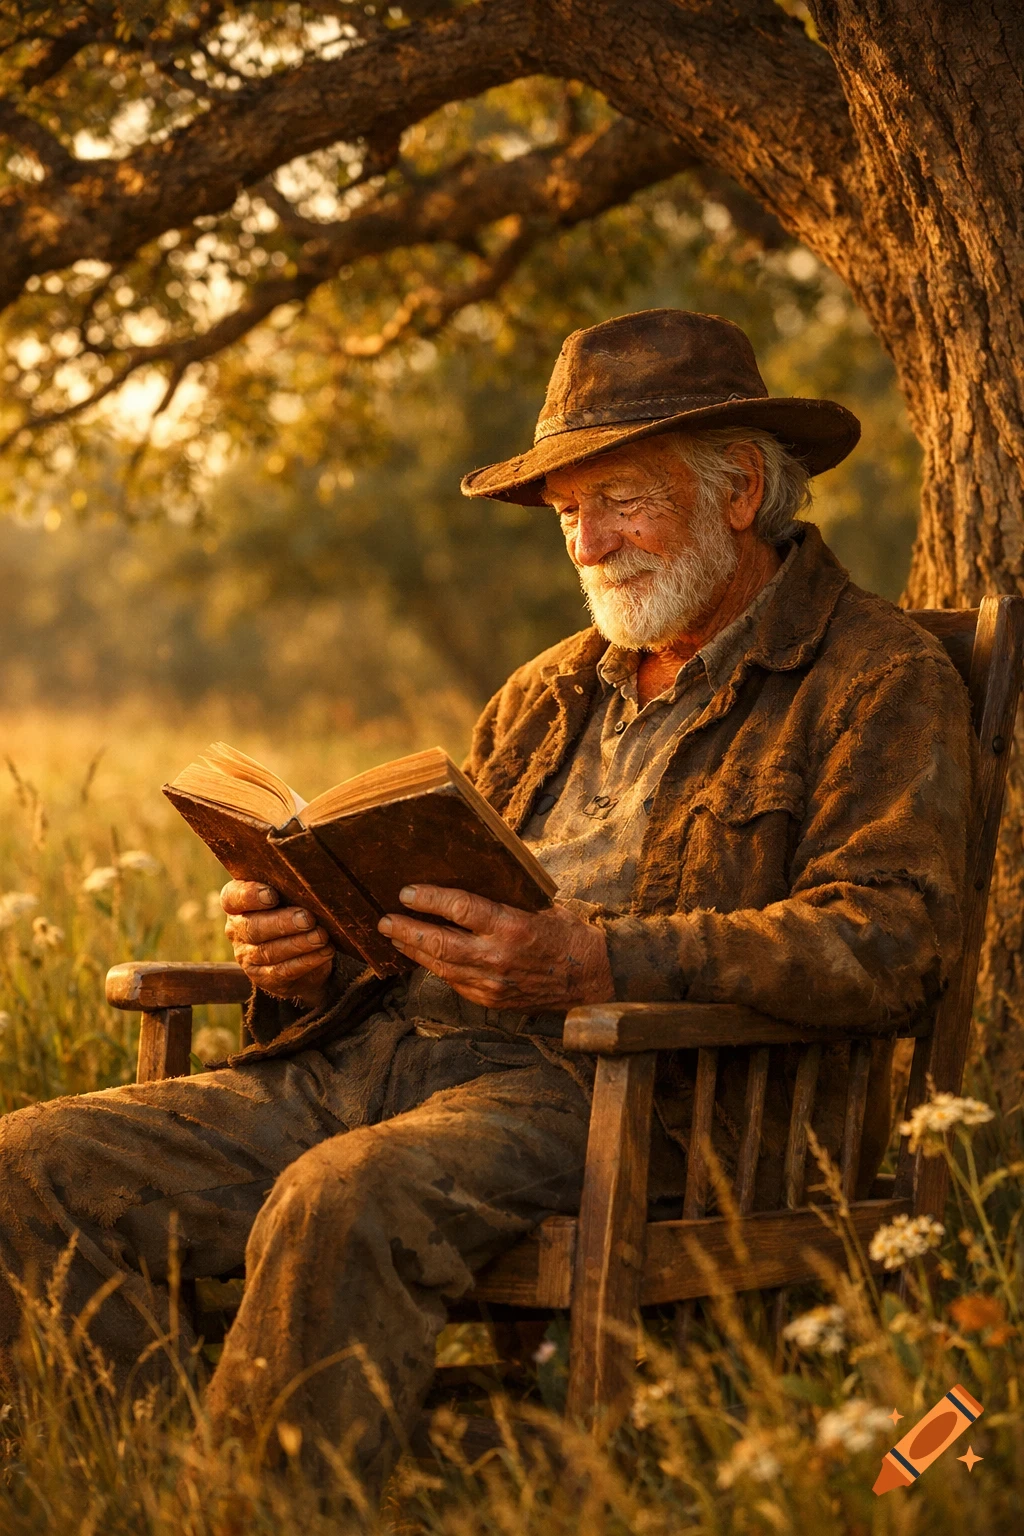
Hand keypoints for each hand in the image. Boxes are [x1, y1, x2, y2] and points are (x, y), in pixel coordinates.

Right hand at [221, 881, 334, 1008]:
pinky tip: (324, 951)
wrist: (301, 951)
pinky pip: (283, 971)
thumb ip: (291, 888)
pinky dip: (307, 961)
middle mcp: (237, 930)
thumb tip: (313, 883)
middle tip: (307, 918)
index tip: (272, 895)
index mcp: (238, 905)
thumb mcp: (289, 897)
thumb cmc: (294, 911)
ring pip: (269, 951)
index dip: (249, 896)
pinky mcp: (263, 977)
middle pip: (252, 927)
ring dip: (298, 944)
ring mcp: (248, 956)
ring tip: (321, 937)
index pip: (232, 898)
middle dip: (282, 923)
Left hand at [378, 885, 613, 1009]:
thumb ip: (503, 899)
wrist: (591, 980)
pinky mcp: (489, 1001)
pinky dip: (434, 967)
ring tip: (394, 936)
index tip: (407, 892)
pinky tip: (422, 956)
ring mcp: (491, 984)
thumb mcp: (539, 906)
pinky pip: (453, 982)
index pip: (459, 909)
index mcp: (512, 927)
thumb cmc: (567, 936)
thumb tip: (467, 882)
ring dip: (413, 950)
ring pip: (440, 966)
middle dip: (406, 929)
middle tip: (384, 919)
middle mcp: (497, 958)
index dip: (428, 899)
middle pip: (438, 943)